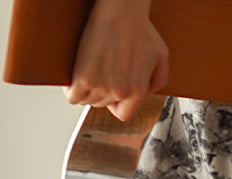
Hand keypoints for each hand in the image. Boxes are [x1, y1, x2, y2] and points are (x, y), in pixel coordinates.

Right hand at [63, 0, 168, 120]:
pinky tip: (74, 77)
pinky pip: (72, 96)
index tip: (111, 90)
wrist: (121, 9)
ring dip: (85, 89)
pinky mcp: (83, 77)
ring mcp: (101, 86)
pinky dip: (71, 90)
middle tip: (101, 70)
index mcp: (138, 91)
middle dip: (100, 91)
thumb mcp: (160, 58)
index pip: (123, 114)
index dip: (116, 103)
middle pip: (102, 105)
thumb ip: (156, 83)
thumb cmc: (139, 28)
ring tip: (89, 69)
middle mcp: (120, 92)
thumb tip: (143, 97)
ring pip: (86, 101)